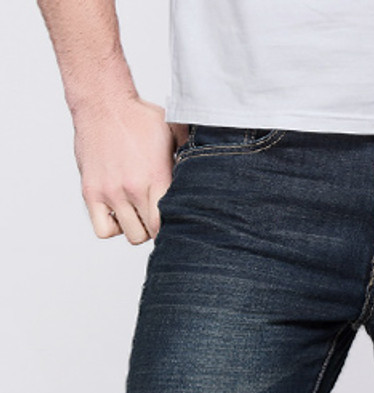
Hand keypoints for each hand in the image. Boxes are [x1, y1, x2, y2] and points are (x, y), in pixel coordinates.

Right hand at [72, 95, 181, 243]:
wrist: (102, 101)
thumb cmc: (138, 116)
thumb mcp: (173, 134)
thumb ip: (188, 158)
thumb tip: (208, 173)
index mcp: (157, 178)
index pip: (170, 223)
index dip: (175, 226)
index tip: (175, 219)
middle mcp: (132, 188)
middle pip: (153, 234)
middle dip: (157, 229)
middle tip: (155, 215)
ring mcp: (110, 191)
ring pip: (131, 235)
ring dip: (136, 229)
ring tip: (137, 212)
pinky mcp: (90, 191)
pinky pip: (103, 230)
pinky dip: (111, 227)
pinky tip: (118, 213)